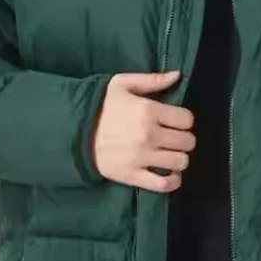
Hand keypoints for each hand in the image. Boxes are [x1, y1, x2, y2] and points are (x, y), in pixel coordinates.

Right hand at [92, 70, 195, 192]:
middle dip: (184, 139)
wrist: (74, 131)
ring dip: (179, 158)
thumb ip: (152, 80)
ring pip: (180, 162)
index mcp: (148, 110)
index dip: (184, 120)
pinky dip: (173, 181)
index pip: (186, 119)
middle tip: (174, 138)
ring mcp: (142, 157)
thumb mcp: (122, 84)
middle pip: (187, 141)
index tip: (176, 121)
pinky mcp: (132, 175)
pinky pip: (163, 184)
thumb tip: (178, 75)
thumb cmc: (100, 106)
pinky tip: (170, 174)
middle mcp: (149, 135)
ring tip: (171, 154)